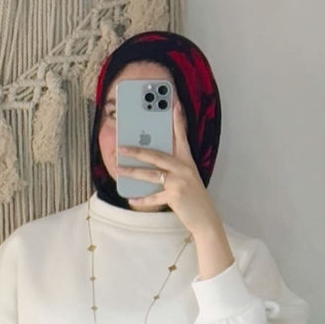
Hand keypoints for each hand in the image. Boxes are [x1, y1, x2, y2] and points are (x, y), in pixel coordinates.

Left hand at [116, 100, 221, 236]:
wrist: (205, 219)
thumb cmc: (194, 199)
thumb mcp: (188, 179)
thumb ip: (174, 169)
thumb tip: (154, 165)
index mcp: (187, 162)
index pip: (181, 137)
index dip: (177, 121)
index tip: (173, 104)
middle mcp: (184, 168)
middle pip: (156, 155)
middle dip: (137, 150)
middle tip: (121, 147)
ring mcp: (179, 181)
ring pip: (150, 174)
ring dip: (132, 172)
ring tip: (119, 169)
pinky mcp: (175, 196)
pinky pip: (153, 197)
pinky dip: (141, 199)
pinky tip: (131, 199)